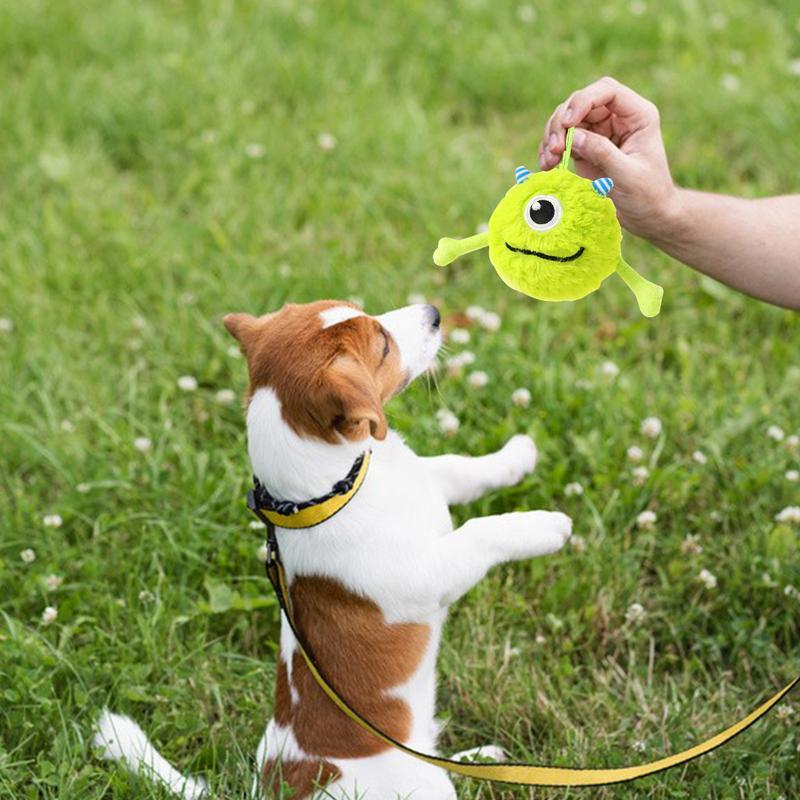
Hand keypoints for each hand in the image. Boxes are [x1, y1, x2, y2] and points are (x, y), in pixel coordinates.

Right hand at [537, 77, 680, 241]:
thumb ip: (602, 153)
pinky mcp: (585, 147)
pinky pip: (562, 140)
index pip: (607, 91)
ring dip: (552, 137)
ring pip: (567, 119)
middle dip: (562, 122)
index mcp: (636, 116)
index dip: (584, 100)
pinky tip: (546, 166)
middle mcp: (616, 118)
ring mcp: (599, 132)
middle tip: (553, 148)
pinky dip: (550, 150)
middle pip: (581, 103)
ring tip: (548, 161)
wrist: (647, 216)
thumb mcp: (627, 175)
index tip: (568, 123)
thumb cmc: (647, 195)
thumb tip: (573, 136)